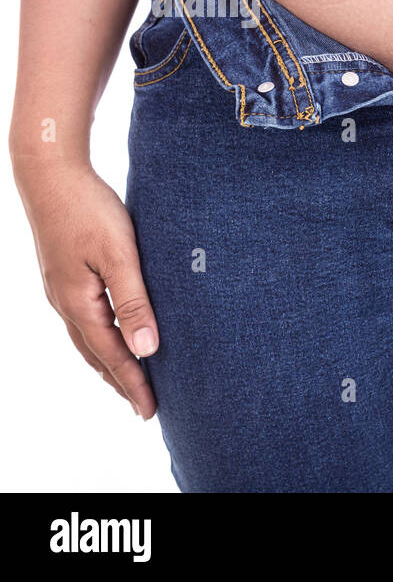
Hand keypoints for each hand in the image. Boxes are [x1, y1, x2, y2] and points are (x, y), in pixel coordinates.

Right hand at [14, 160, 157, 418]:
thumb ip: (133, 302)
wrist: (50, 172)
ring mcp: (61, 288)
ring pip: (87, 338)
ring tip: (129, 380)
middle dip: (120, 382)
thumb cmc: (89, 209)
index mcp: (79, 303)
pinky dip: (100, 337)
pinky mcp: (64, 273)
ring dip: (108, 362)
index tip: (150, 410)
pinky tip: (112, 333)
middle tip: (143, 407)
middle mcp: (66, 302)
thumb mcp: (119, 255)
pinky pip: (85, 318)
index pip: (112, 356)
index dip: (133, 384)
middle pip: (96, 355)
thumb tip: (146, 349)